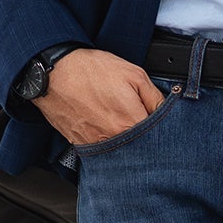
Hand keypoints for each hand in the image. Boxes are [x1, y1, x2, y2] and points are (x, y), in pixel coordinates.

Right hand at [31, 48, 166, 145]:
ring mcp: (98, 146)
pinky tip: (106, 127)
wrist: (52, 72)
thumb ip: (156, 98)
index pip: (161, 139)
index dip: (164, 131)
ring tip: (119, 121)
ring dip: (128, 142)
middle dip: (147, 138)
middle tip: (139, 120)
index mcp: (131, 124)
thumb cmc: (90, 70)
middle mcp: (115, 140)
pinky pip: (104, 152)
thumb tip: (170, 112)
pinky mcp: (83, 146)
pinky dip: (109, 143)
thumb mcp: (134, 75)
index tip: (162, 123)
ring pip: (124, 152)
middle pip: (143, 150)